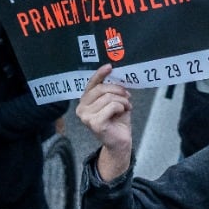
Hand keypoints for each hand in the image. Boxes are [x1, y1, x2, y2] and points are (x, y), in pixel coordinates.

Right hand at [76, 65, 132, 179]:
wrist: (120, 141)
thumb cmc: (117, 120)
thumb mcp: (114, 100)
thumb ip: (110, 89)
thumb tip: (114, 73)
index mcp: (84, 101)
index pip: (91, 83)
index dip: (100, 74)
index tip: (110, 67)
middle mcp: (81, 108)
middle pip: (102, 89)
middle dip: (118, 90)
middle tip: (127, 96)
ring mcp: (86, 117)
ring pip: (109, 97)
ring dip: (122, 101)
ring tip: (126, 107)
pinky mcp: (94, 123)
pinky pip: (112, 106)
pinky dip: (122, 107)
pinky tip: (123, 113)